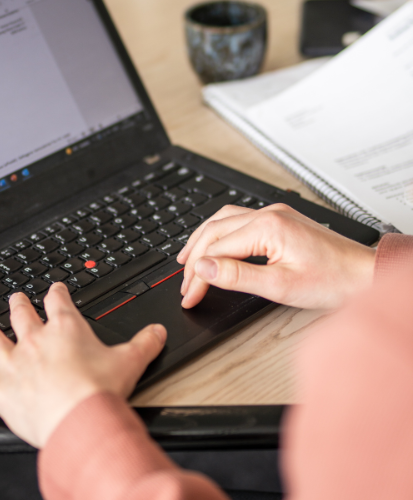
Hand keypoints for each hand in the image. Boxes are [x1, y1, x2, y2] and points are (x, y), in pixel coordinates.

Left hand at [0, 283, 165, 448]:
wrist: (79, 418)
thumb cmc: (99, 389)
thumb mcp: (131, 360)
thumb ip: (147, 342)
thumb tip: (158, 331)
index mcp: (66, 330)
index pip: (58, 301)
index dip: (56, 291)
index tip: (55, 287)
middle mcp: (36, 341)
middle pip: (22, 315)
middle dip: (19, 305)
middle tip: (15, 298)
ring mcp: (15, 364)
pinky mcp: (0, 390)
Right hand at [178, 204, 375, 309]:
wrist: (363, 273)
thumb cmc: (332, 280)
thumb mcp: (280, 285)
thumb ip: (237, 275)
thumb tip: (204, 268)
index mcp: (267, 226)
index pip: (217, 250)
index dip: (198, 275)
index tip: (189, 295)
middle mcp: (268, 213)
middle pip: (215, 232)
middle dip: (195, 258)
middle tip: (185, 284)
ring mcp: (273, 214)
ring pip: (223, 221)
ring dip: (203, 241)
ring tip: (187, 259)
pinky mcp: (279, 220)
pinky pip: (238, 221)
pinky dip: (220, 235)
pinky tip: (214, 244)